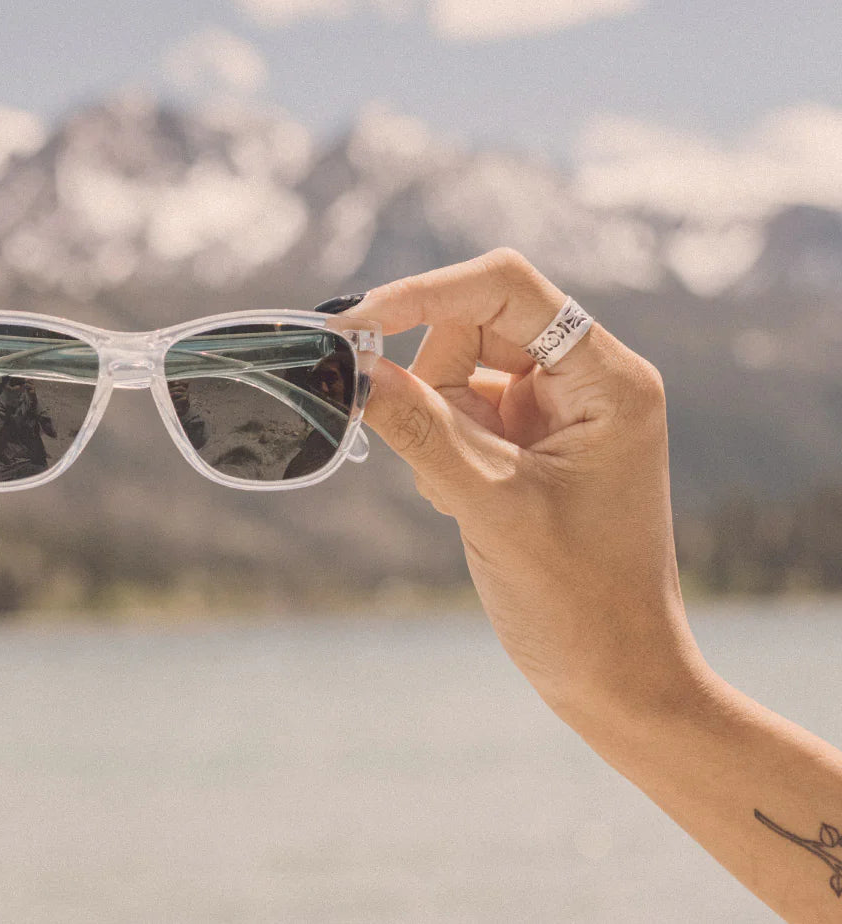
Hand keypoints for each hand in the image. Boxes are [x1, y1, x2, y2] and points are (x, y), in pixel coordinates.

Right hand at [352, 249, 711, 726]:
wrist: (617, 678)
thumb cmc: (579, 602)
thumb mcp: (489, 505)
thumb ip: (419, 427)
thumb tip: (351, 367)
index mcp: (607, 379)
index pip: (505, 289)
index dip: (423, 294)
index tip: (352, 329)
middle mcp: (588, 380)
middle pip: (472, 325)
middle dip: (427, 379)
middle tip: (418, 446)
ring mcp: (557, 410)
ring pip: (456, 369)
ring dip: (432, 420)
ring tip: (457, 495)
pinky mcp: (530, 441)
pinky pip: (457, 410)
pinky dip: (440, 446)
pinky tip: (462, 503)